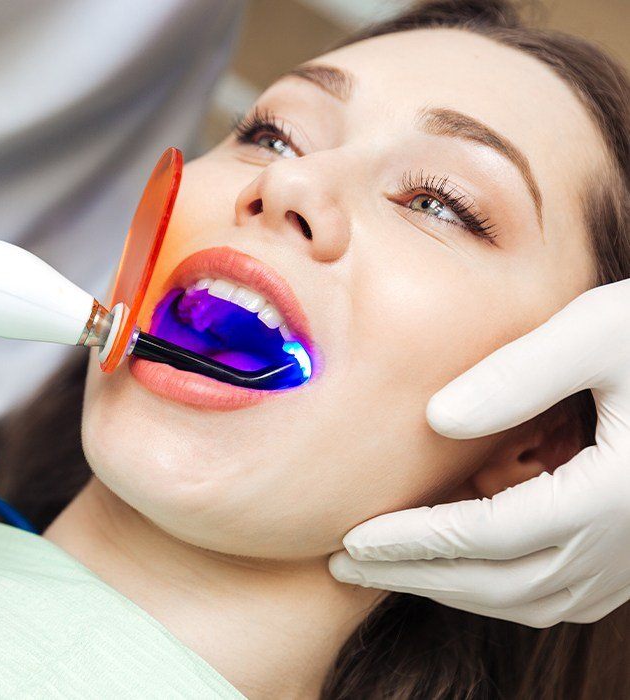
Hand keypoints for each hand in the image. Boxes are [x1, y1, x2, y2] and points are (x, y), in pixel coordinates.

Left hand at [330, 281, 629, 626]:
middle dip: (416, 576)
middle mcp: (625, 541)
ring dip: (454, 589)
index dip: (414, 542)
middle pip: (501, 582)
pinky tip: (465, 568)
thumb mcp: (600, 332)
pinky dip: (499, 589)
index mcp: (614, 492)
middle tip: (346, 566)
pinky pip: (557, 594)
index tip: (354, 540)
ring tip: (390, 570)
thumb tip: (436, 419)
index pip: (489, 535)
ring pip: (529, 599)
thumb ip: (520, 374)